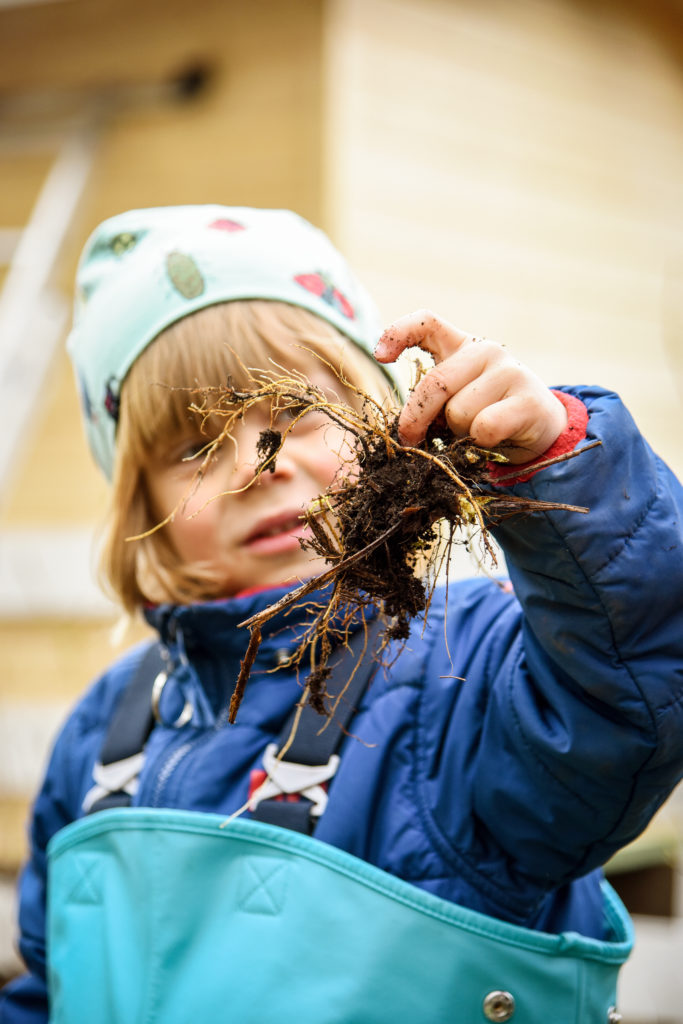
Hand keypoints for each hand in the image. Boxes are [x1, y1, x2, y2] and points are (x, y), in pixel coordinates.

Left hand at [374, 310, 566, 463]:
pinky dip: (481, 443)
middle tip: (412, 440)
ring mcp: (510, 371)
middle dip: (416, 419)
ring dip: (459, 433)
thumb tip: (405, 430)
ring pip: (459, 412)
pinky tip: (494, 440)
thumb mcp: (456, 399)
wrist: (540, 430)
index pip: (426, 322)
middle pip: (435, 384)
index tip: (381, 356)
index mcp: (462, 346)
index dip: (398, 333)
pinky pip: (484, 428)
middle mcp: (485, 351)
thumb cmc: (487, 414)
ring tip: (476, 432)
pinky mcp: (528, 398)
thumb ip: (433, 400)